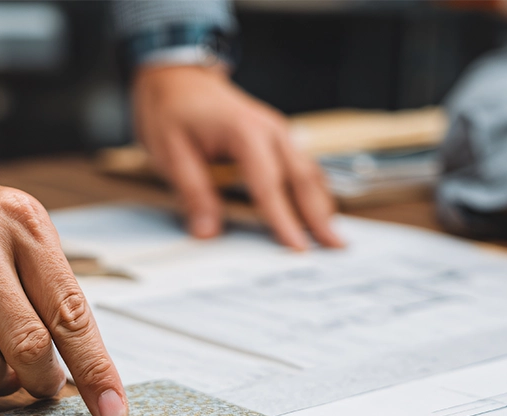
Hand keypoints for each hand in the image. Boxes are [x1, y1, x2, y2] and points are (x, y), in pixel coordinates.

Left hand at [132, 64, 341, 248]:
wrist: (177, 77)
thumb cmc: (172, 110)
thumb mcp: (170, 152)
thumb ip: (193, 193)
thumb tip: (207, 232)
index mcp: (245, 131)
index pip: (269, 184)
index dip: (284, 219)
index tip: (297, 247)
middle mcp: (270, 129)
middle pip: (303, 178)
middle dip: (320, 216)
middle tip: (335, 247)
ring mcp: (278, 132)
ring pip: (309, 172)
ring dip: (323, 205)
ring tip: (334, 236)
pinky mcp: (277, 138)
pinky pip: (302, 166)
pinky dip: (313, 191)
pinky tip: (319, 212)